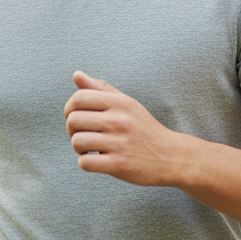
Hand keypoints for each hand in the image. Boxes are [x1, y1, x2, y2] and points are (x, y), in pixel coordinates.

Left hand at [63, 71, 187, 185]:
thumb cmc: (144, 129)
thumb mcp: (127, 104)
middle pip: (73, 120)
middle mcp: (120, 121)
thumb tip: (76, 74)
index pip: (79, 98)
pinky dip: (86, 162)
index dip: (70, 108)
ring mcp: (119, 143)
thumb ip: (101, 89)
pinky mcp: (119, 164)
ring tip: (91, 149)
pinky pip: (85, 162)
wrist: (171, 156)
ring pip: (77, 142)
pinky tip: (97, 160)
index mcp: (120, 103)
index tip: (75, 116)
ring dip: (79, 148)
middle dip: (72, 130)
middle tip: (83, 134)